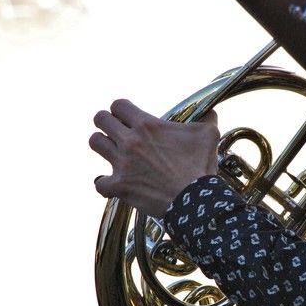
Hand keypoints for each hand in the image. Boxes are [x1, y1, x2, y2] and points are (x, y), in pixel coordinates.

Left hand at [90, 99, 219, 217]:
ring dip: (103, 146)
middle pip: (100, 119)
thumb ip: (206, 118)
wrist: (195, 200)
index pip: (118, 105)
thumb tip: (210, 112)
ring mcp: (122, 164)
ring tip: (112, 152)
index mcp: (147, 125)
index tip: (128, 118)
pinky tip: (114, 184)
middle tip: (116, 131)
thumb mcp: (208, 135)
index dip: (122, 110)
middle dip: (107, 123)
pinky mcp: (120, 186)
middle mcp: (130, 141)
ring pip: (95, 143)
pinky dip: (105, 184)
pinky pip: (99, 182)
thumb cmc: (200, 167)